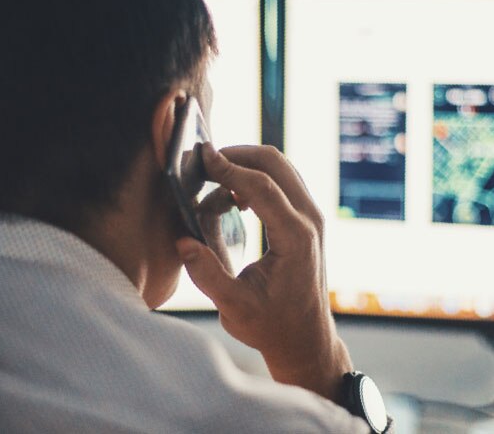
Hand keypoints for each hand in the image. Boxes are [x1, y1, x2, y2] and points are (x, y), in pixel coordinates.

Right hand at [176, 144, 352, 403]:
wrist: (304, 337)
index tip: (201, 158)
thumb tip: (182, 241)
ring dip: (246, 165)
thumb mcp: (234, 307)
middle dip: (237, 155)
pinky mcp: (306, 218)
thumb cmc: (271, 326)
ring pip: (280, 167)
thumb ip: (207, 274)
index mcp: (296, 238)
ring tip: (213, 185)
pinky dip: (255, 178)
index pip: (262, 186)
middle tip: (203, 164)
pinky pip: (282, 181)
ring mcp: (311, 216)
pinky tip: (232, 200)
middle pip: (275, 163)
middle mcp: (309, 220)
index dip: (228, 168)